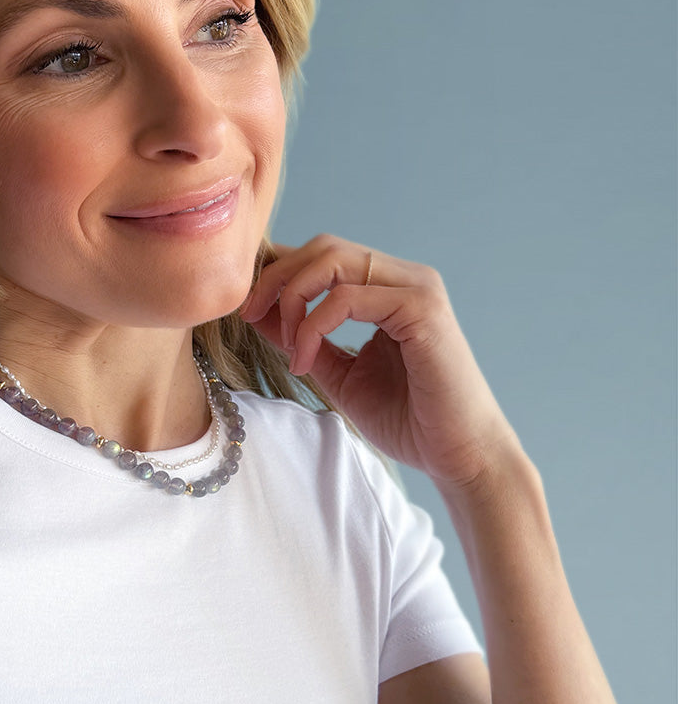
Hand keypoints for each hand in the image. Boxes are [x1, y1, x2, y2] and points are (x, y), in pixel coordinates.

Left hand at [239, 234, 522, 488]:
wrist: (458, 457)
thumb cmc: (406, 419)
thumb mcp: (335, 372)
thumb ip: (301, 337)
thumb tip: (255, 309)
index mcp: (386, 287)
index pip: (321, 254)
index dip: (277, 271)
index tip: (245, 305)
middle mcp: (403, 277)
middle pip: (321, 246)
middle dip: (275, 277)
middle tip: (248, 314)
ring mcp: (417, 287)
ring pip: (332, 259)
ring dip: (292, 298)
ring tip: (286, 345)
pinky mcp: (423, 309)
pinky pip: (348, 296)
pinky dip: (314, 325)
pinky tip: (304, 360)